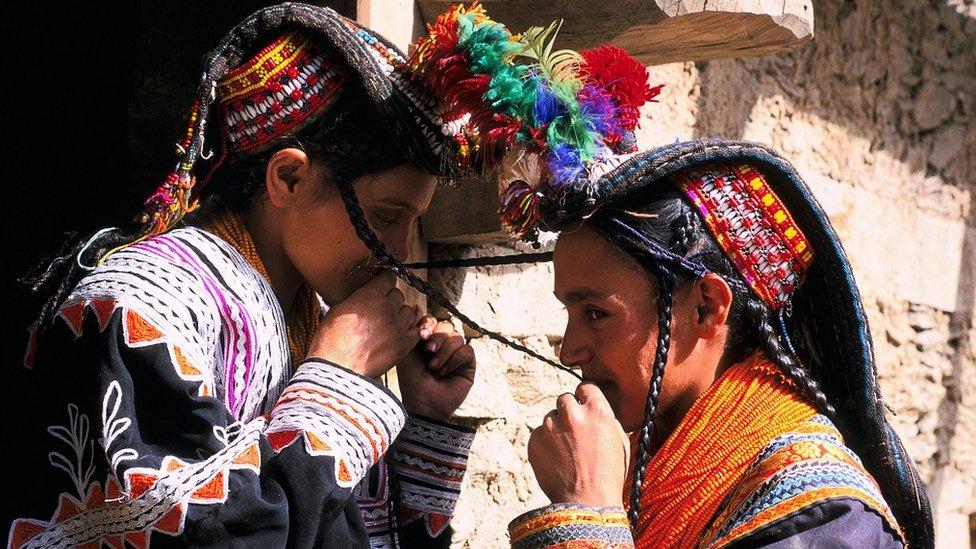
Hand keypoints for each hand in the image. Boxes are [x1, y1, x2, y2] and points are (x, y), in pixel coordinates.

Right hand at [307, 272, 421, 377]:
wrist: (338, 367)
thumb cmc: (332, 340)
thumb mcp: (338, 308)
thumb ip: (358, 297)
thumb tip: (365, 295)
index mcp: (371, 295)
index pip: (388, 278)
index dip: (384, 282)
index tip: (382, 287)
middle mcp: (388, 308)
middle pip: (399, 295)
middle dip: (391, 300)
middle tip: (382, 309)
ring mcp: (398, 326)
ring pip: (409, 312)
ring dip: (401, 315)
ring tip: (389, 323)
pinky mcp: (404, 344)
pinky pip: (415, 331)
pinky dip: (408, 331)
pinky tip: (397, 335)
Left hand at [397, 316, 475, 421]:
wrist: (423, 403)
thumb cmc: (412, 381)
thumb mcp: (407, 353)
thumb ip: (411, 331)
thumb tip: (416, 306)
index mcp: (427, 340)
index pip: (433, 321)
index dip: (428, 324)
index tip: (421, 335)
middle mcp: (443, 345)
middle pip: (446, 325)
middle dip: (437, 337)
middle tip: (428, 351)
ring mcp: (456, 354)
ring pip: (456, 337)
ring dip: (444, 352)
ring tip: (434, 367)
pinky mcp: (468, 364)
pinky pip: (467, 350)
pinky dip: (454, 360)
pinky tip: (444, 372)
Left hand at [527, 383, 629, 506]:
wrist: (587, 503)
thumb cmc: (609, 475)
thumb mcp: (620, 441)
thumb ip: (607, 419)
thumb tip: (596, 408)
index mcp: (597, 410)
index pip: (585, 387)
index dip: (585, 398)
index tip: (584, 407)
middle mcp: (572, 413)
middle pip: (564, 399)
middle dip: (569, 412)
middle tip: (574, 432)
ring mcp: (551, 426)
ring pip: (550, 417)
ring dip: (556, 429)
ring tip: (567, 453)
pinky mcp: (534, 440)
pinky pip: (538, 434)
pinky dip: (545, 444)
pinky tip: (556, 460)